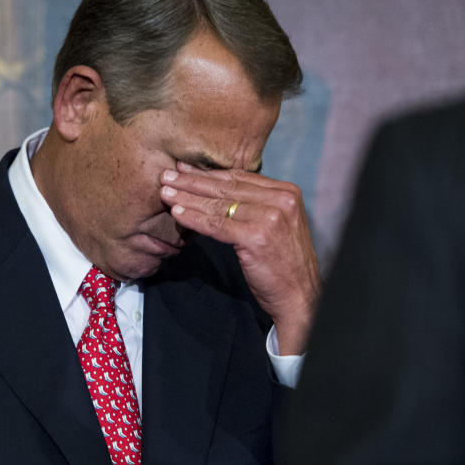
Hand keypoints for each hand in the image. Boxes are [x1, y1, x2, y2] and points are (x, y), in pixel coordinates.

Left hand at [159, 162, 320, 354]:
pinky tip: (178, 214)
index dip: (208, 172)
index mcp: (286, 192)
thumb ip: (255, 205)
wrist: (299, 296)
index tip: (183, 167)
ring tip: (165, 193)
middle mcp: (281, 200)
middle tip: (166, 176)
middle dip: (192, 181)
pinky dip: (194, 219)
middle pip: (226, 187)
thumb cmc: (282, 263)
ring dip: (188, 198)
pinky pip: (217, 225)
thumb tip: (217, 188)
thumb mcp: (276, 224)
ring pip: (219, 204)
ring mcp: (270, 217)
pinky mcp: (256, 237)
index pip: (239, 177)